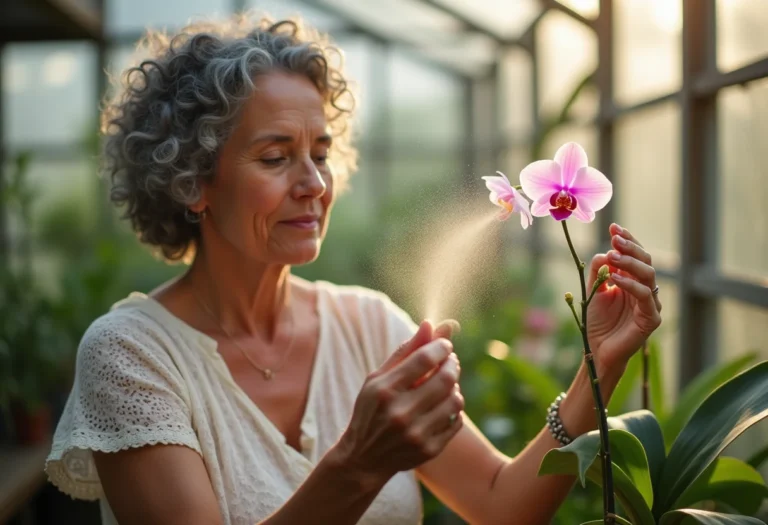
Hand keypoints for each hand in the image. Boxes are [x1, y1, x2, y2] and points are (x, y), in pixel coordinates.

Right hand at [334, 321, 463, 485]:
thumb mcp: (378, 379)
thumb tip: (429, 324)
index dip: (441, 347)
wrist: (363, 459)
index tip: (444, 345)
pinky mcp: (428, 450)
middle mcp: (400, 413)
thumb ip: (404, 352)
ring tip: (447, 382)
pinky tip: (444, 404)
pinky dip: (454, 409)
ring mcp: (416, 434)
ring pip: (455, 400)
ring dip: (455, 387)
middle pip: (444, 379)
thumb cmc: (370, 410)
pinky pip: (456, 421)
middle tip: (450, 361)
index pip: (424, 359)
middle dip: (452, 364)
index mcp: (385, 390)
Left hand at [586, 224, 662, 374]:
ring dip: (630, 263)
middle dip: (630, 247)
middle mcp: (645, 289)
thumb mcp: (593, 290)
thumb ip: (598, 271)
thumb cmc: (597, 321)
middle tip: (614, 238)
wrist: (597, 349)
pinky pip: (645, 297)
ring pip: (648, 275)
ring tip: (612, 257)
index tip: (613, 226)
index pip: (635, 255)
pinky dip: (631, 285)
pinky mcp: (652, 318)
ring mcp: (651, 303)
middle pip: (645, 261)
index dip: (626, 240)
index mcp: (633, 280)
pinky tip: (616, 279)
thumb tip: (605, 252)